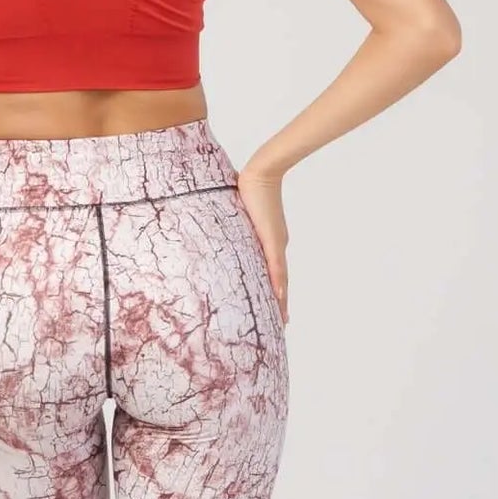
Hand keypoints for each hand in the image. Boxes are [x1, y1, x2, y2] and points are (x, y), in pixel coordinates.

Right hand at [235, 162, 288, 324]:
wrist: (263, 172)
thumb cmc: (250, 189)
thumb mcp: (239, 215)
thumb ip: (232, 224)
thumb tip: (215, 223)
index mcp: (269, 244)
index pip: (272, 274)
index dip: (274, 294)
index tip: (276, 311)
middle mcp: (276, 248)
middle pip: (280, 283)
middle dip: (280, 305)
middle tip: (282, 326)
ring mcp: (276, 245)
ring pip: (280, 280)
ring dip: (281, 301)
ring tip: (282, 321)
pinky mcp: (273, 240)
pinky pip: (276, 267)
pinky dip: (277, 284)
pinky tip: (279, 299)